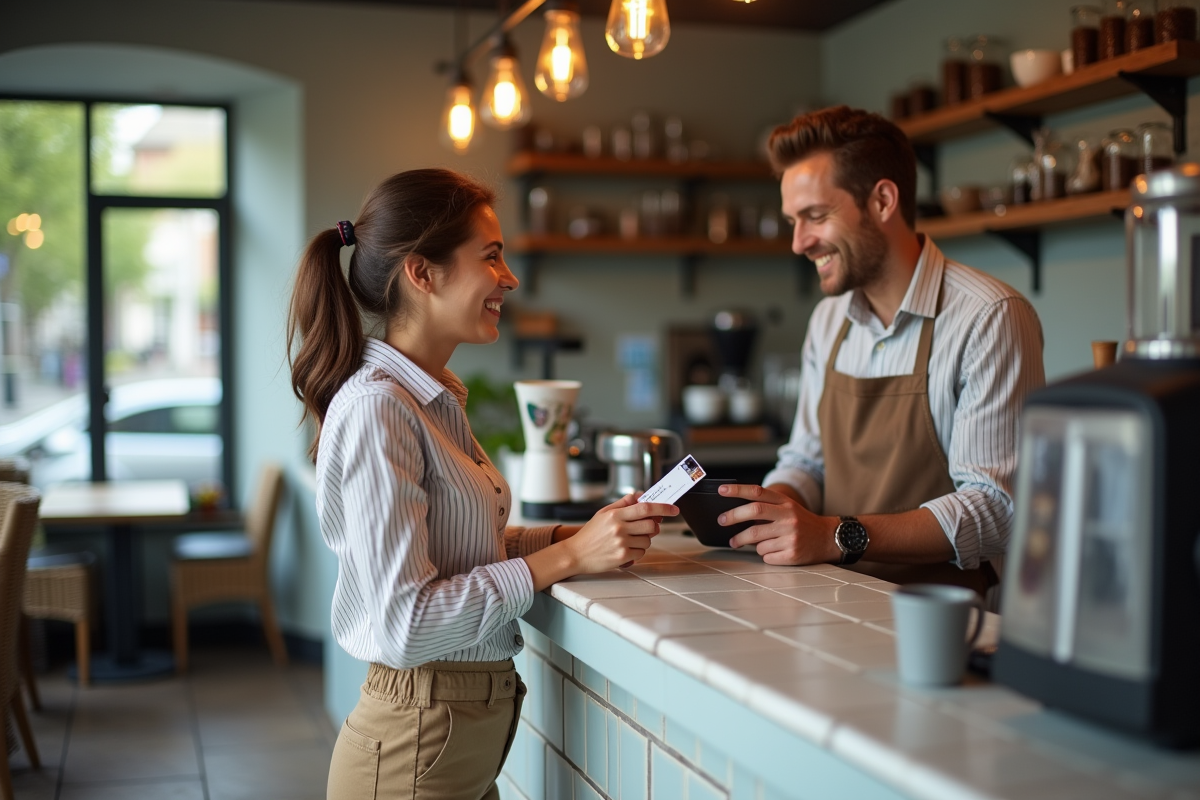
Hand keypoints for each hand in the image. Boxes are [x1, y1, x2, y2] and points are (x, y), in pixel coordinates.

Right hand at [565, 494, 677, 573]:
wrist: (576, 554)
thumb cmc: (590, 534)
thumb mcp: (603, 513)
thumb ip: (623, 504)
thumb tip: (640, 495)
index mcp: (615, 515)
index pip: (645, 508)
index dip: (663, 508)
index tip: (674, 509)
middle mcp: (619, 528)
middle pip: (651, 525)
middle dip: (654, 526)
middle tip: (648, 527)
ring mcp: (621, 543)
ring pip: (648, 540)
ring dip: (644, 539)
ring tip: (630, 539)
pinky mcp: (622, 557)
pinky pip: (641, 552)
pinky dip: (638, 551)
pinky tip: (626, 549)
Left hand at [718, 484, 837, 565]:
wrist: (828, 539)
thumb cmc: (801, 523)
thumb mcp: (787, 508)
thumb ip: (766, 507)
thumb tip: (735, 512)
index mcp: (785, 503)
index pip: (758, 492)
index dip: (738, 490)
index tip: (721, 490)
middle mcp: (788, 517)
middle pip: (754, 512)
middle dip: (733, 517)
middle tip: (721, 521)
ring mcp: (791, 536)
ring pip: (757, 540)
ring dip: (746, 541)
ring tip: (740, 541)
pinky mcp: (792, 554)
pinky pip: (766, 555)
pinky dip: (764, 554)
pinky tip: (773, 551)